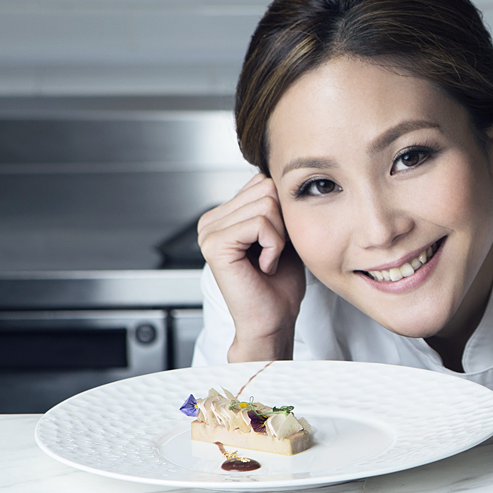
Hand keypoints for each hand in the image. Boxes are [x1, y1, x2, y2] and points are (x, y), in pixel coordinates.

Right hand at [197, 174, 305, 362]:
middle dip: (282, 222)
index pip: (263, 181)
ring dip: (279, 236)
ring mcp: (208, 231)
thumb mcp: (282, 232)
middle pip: (266, 188)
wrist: (274, 319)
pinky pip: (260, 223)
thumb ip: (275, 203)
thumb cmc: (279, 283)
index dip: (283, 210)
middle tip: (273, 253)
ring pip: (266, 204)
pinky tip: (264, 265)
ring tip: (268, 260)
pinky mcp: (214, 244)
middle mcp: (210, 220)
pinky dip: (274, 246)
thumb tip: (280, 174)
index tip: (277, 242)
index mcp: (223, 215)